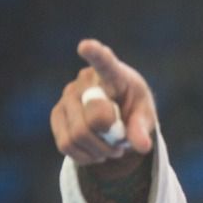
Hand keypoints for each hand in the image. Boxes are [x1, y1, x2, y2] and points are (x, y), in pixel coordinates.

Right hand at [51, 39, 157, 165]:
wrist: (115, 118)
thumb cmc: (133, 110)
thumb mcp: (145, 117)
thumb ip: (143, 129)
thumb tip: (142, 145)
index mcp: (113, 74)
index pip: (104, 63)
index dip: (95, 55)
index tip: (85, 46)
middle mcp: (85, 81)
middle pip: (95, 118)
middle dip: (112, 139)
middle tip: (121, 141)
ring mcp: (67, 97)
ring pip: (78, 136)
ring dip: (99, 150)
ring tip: (110, 147)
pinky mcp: (56, 115)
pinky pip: (66, 145)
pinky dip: (84, 156)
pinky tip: (94, 151)